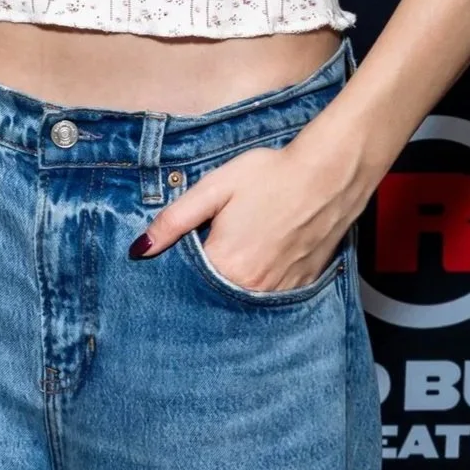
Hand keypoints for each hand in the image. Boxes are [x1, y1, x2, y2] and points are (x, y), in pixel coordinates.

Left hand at [129, 129, 357, 295]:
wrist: (329, 173)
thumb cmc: (271, 175)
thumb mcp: (214, 188)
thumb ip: (175, 221)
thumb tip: (140, 249)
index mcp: (225, 265)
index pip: (187, 282)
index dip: (180, 267)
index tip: (185, 250)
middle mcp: (252, 287)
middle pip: (215, 293)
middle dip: (207, 277)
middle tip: (218, 242)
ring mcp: (280, 289)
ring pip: (244, 296)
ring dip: (235, 281)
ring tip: (243, 248)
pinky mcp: (301, 285)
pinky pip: (272, 294)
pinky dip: (262, 281)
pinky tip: (264, 255)